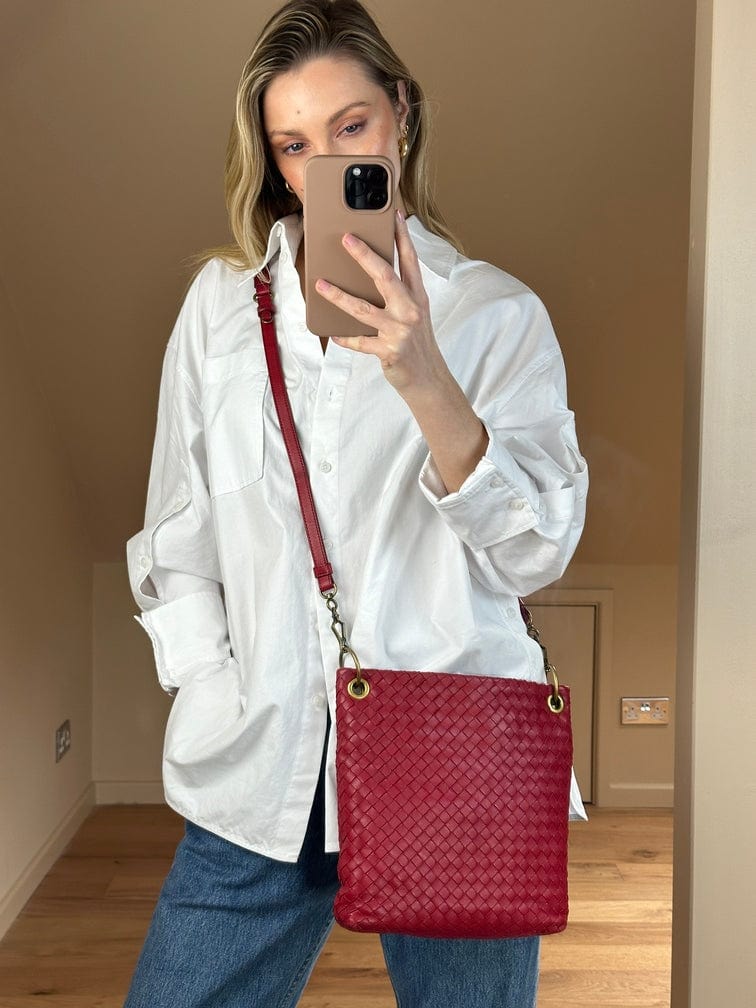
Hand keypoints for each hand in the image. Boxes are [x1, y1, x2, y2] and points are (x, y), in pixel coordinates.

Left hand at [315, 211, 488, 492]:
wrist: (428, 379)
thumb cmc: (416, 342)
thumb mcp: (413, 313)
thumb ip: (398, 293)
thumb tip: (369, 271)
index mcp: (417, 296)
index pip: (410, 260)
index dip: (402, 235)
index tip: (393, 212)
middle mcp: (410, 310)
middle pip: (386, 276)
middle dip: (365, 256)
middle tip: (346, 238)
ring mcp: (399, 331)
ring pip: (364, 309)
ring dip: (339, 296)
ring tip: (320, 284)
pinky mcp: (389, 351)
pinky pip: (360, 342)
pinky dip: (346, 338)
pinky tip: (333, 334)